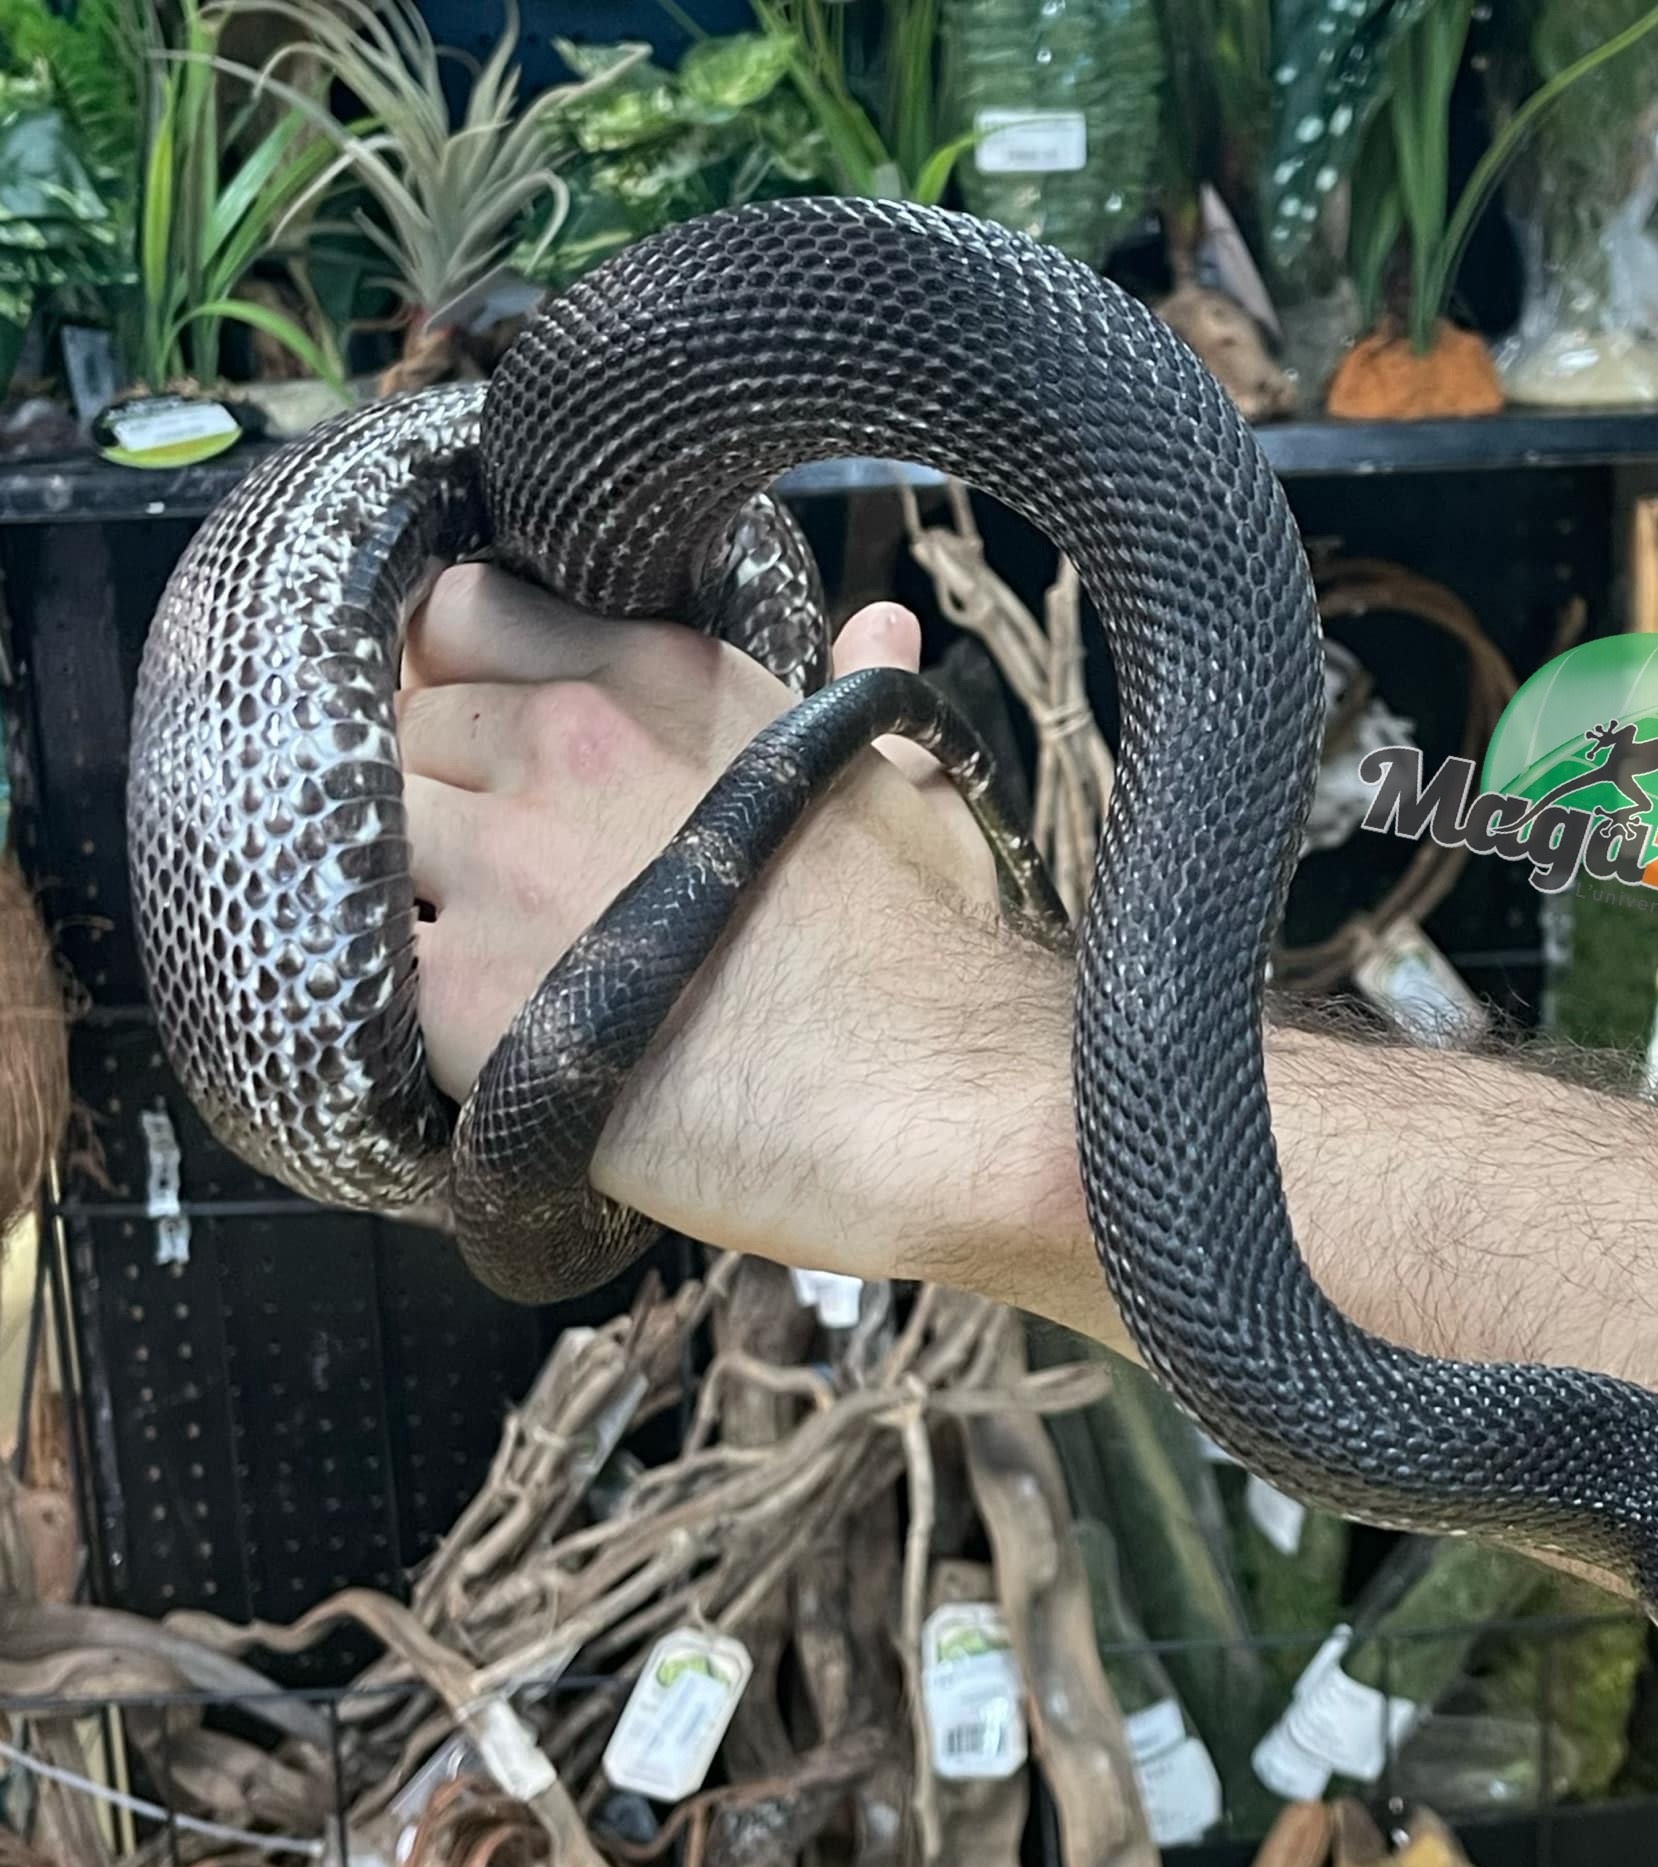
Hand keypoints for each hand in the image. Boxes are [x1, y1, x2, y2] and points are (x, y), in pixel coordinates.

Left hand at [399, 562, 1068, 1281]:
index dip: (452, 670)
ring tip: (468, 946)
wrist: (924, 1097)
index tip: (475, 728)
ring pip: (364, 829)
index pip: (461, 612)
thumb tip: (885, 615)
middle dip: (428, 782)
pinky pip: (364, 959)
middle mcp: (559, 742)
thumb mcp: (907, 782)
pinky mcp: (457, 997)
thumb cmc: (927, 949)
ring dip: (400, 880)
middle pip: (400, 722)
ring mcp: (496, 865)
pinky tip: (453, 1022)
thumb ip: (858, 686)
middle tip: (486, 862)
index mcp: (656, 676)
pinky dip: (387, 983)